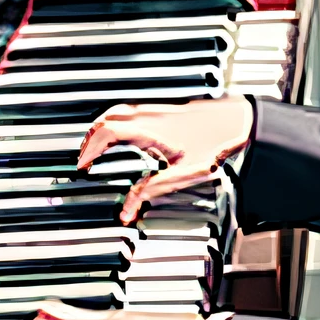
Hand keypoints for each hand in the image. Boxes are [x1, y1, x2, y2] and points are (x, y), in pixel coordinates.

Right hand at [78, 97, 252, 223]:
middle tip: (84, 157)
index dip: (88, 150)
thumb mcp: (181, 175)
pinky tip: (124, 135)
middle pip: (105, 119)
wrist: (238, 121)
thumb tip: (127, 210)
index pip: (104, 134)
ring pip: (117, 112)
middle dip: (90, 139)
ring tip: (98, 147)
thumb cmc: (215, 145)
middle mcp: (148, 115)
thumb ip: (150, 191)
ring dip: (102, 128)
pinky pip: (130, 111)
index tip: (82, 165)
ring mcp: (156, 109)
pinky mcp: (165, 109)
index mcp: (146, 130)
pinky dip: (116, 122)